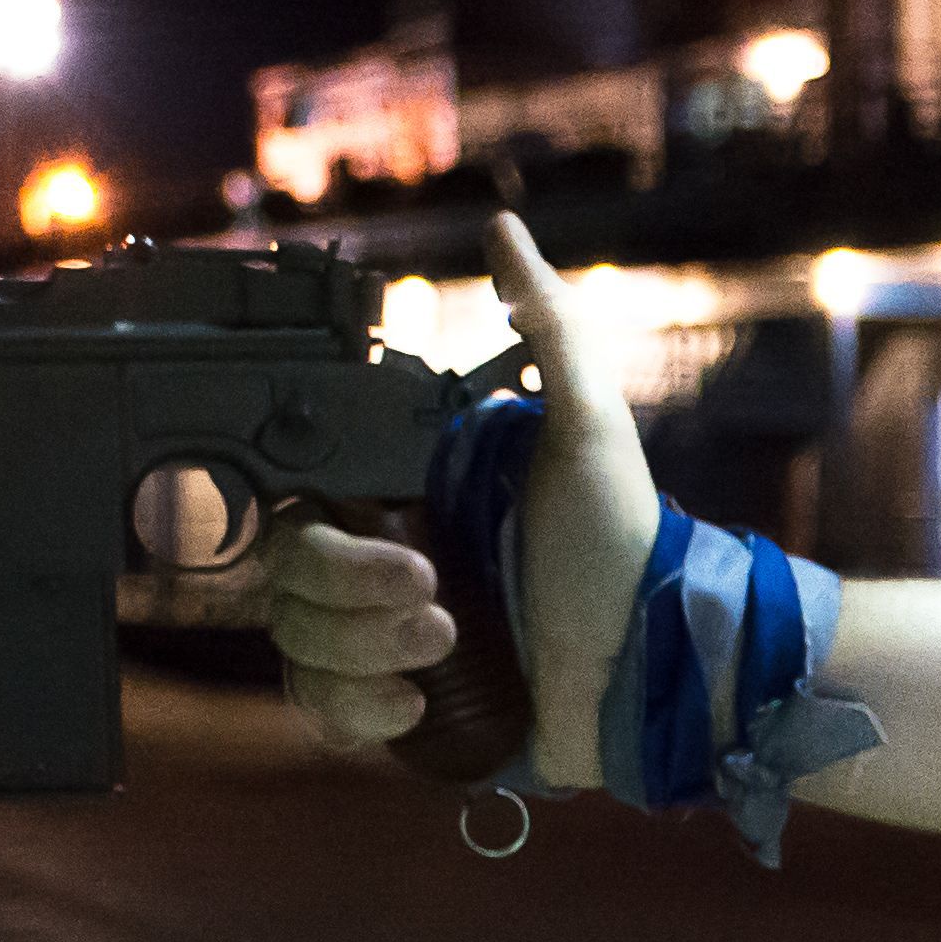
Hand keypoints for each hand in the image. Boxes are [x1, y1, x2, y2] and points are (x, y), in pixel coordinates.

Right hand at [264, 211, 660, 783]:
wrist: (654, 670)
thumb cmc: (628, 546)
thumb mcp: (592, 429)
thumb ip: (550, 328)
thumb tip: (503, 231)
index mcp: (406, 494)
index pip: (301, 495)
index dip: (316, 518)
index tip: (377, 523)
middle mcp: (381, 558)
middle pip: (286, 573)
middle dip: (351, 589)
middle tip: (436, 594)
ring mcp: (382, 633)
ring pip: (296, 643)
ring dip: (361, 649)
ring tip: (447, 642)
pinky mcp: (395, 704)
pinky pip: (319, 710)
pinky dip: (353, 710)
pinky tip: (412, 704)